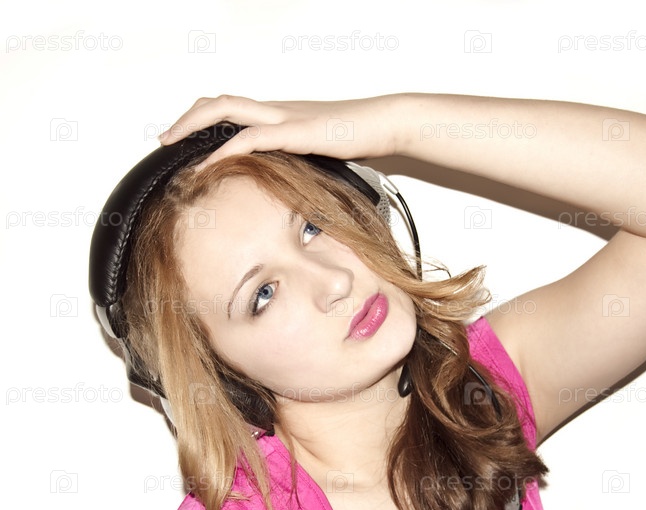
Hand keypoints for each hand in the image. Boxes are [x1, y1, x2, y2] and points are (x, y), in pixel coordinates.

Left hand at [157, 94, 402, 167]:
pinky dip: (227, 150)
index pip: (232, 108)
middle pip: (219, 102)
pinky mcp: (297, 132)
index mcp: (281, 114)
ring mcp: (285, 118)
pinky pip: (253, 137)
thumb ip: (300, 157)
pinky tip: (211, 163)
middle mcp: (277, 110)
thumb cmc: (359, 136)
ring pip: (227, 110)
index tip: (184, 138)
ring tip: (173, 145)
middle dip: (187, 119)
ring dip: (194, 126)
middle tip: (165, 139)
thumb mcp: (322, 148)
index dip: (203, 119)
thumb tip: (287, 176)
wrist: (385, 123)